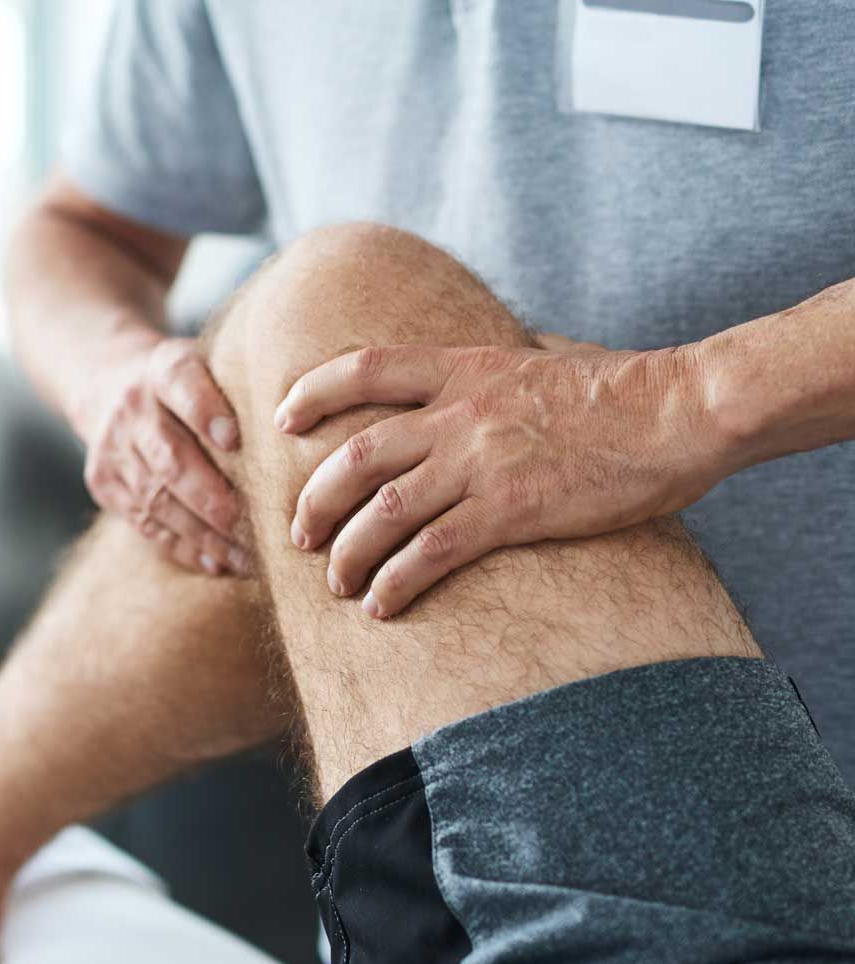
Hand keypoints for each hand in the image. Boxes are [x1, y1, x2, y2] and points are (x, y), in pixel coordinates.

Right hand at [79, 336, 249, 576]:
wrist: (107, 385)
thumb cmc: (186, 385)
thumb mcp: (208, 365)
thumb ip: (243, 388)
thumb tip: (305, 426)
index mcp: (162, 369)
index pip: (180, 382)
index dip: (205, 412)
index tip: (235, 438)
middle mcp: (131, 408)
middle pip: (168, 457)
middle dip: (209, 496)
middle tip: (249, 523)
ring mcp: (112, 449)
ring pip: (157, 500)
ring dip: (205, 534)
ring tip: (247, 557)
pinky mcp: (104, 484)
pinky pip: (145, 523)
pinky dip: (184, 546)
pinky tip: (218, 562)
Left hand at [276, 339, 724, 617]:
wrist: (680, 411)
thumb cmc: (621, 389)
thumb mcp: (540, 359)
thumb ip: (492, 371)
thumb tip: (474, 378)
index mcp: (463, 368)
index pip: (363, 368)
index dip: (313, 393)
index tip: (283, 420)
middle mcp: (459, 413)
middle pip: (356, 458)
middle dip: (315, 501)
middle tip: (298, 536)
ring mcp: (481, 462)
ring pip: (382, 513)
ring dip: (347, 555)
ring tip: (336, 585)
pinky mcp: (510, 510)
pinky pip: (430, 553)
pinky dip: (395, 582)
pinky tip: (381, 605)